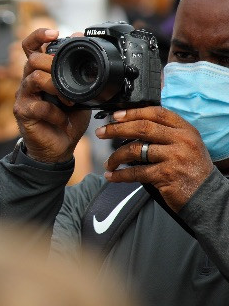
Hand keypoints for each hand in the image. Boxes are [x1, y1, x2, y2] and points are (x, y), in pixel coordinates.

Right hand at [14, 28, 90, 162]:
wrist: (59, 148)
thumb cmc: (67, 119)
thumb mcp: (79, 94)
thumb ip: (79, 73)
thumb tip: (83, 48)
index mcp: (40, 72)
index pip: (30, 47)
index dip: (38, 36)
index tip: (54, 33)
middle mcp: (28, 81)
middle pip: (32, 59)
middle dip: (53, 65)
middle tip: (68, 77)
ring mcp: (23, 96)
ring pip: (34, 78)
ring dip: (56, 87)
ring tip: (69, 101)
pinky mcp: (22, 112)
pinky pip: (38, 105)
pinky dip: (55, 112)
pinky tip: (62, 119)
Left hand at [96, 107, 214, 211]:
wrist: (207, 196)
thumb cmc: (191, 168)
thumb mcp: (185, 144)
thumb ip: (165, 133)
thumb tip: (131, 125)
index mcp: (185, 129)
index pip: (156, 113)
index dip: (133, 112)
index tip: (115, 116)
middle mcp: (181, 140)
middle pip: (142, 128)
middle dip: (116, 129)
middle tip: (101, 133)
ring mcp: (175, 157)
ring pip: (136, 150)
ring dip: (116, 157)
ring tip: (108, 163)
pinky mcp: (167, 175)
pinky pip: (136, 172)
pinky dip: (120, 175)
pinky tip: (111, 177)